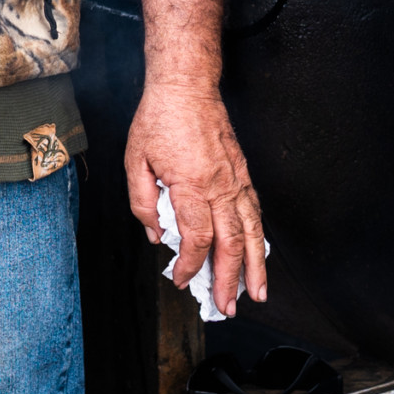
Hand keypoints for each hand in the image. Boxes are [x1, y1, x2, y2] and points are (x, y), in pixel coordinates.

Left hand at [124, 78, 266, 317]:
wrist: (187, 86)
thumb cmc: (160, 119)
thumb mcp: (135, 161)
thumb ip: (143, 203)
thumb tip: (156, 234)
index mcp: (191, 184)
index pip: (197, 237)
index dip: (191, 265)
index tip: (183, 280)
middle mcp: (220, 185)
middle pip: (231, 242)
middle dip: (231, 279)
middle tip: (228, 306)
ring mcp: (236, 179)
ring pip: (251, 230)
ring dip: (255, 265)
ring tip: (258, 292)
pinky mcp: (243, 173)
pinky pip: (255, 211)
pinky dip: (258, 237)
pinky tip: (258, 254)